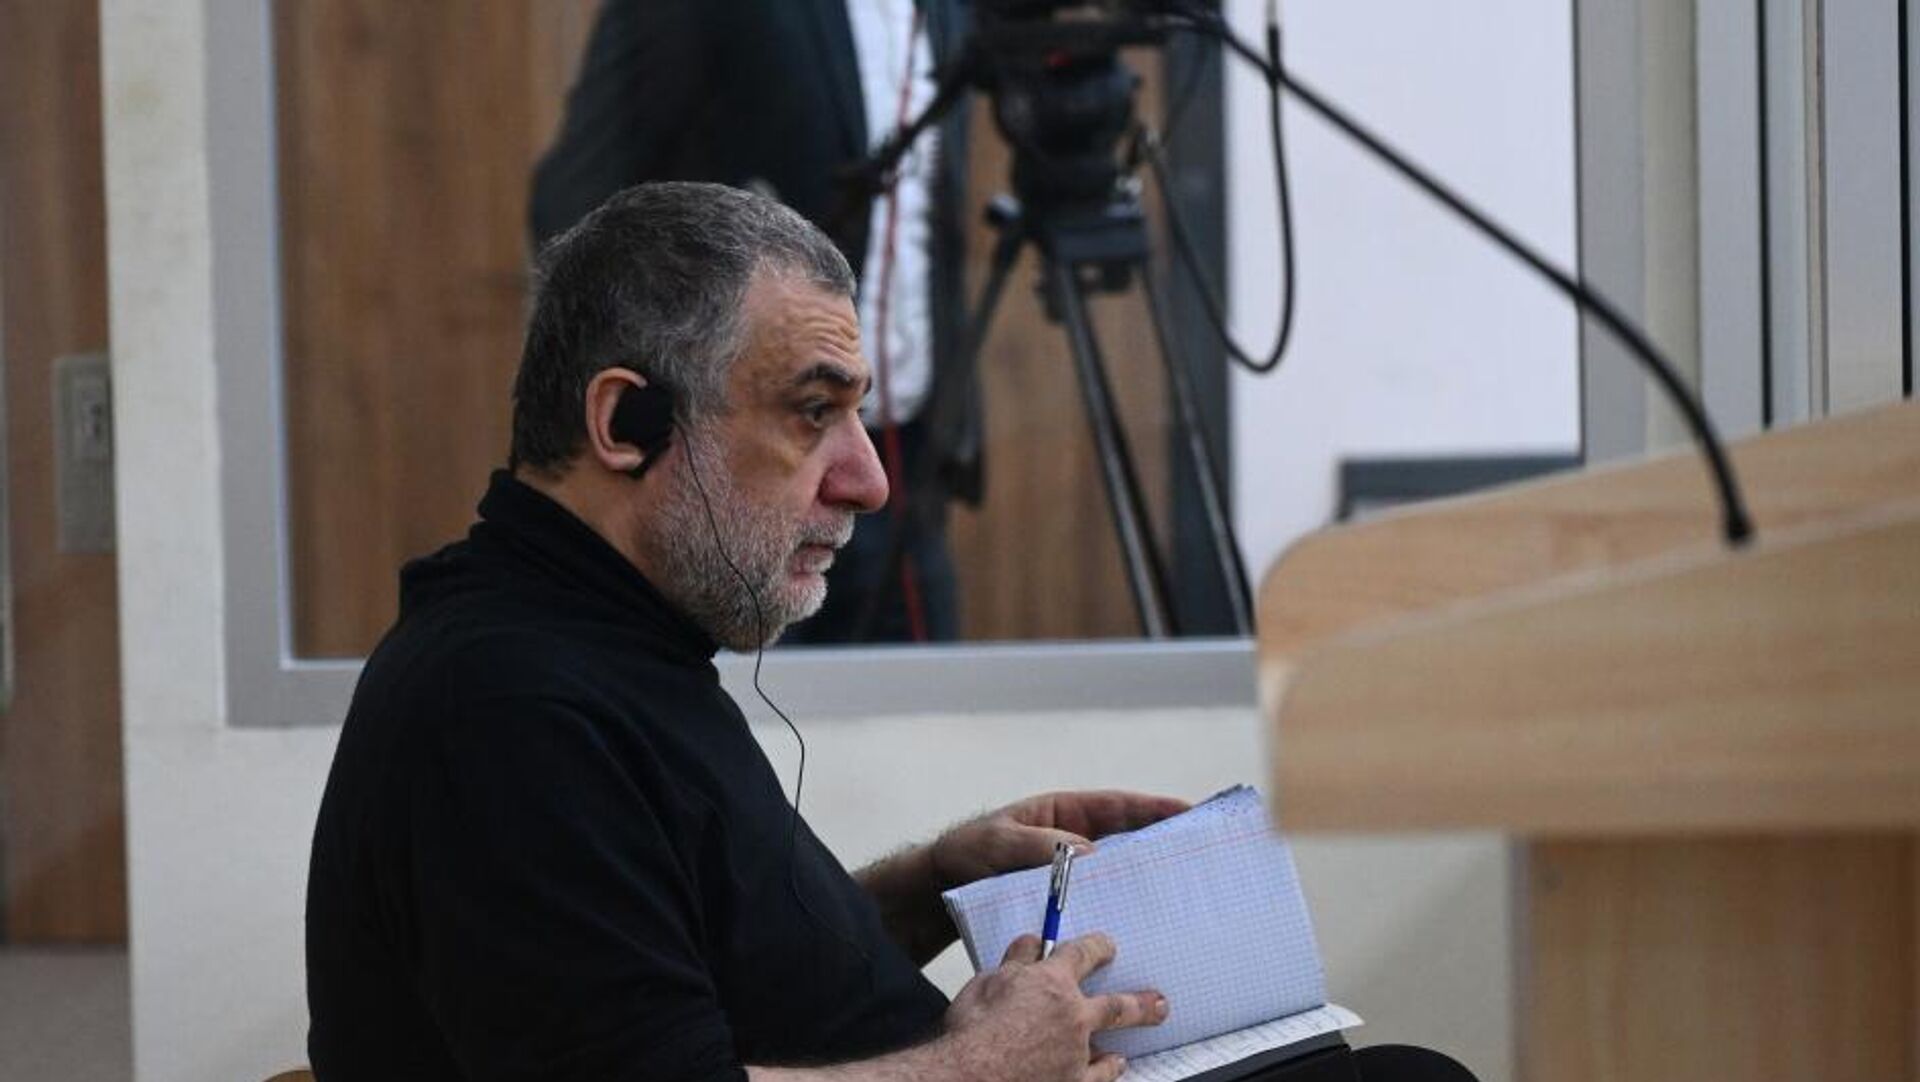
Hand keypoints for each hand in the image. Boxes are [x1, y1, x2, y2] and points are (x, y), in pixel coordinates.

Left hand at [928, 791, 1189, 889]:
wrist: (940, 889)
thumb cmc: (967, 854)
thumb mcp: (999, 843)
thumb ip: (1039, 845)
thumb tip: (1089, 851)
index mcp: (1063, 812)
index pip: (1117, 807)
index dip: (1153, 808)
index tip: (1188, 810)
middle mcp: (1074, 839)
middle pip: (1128, 839)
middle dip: (1162, 845)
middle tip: (1201, 855)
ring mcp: (1071, 871)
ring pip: (1118, 873)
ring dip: (1145, 882)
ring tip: (1183, 894)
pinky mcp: (1064, 901)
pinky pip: (1099, 901)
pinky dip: (1119, 909)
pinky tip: (1140, 927)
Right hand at [941, 933, 1167, 1081]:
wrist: (969, 1075)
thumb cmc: (972, 1031)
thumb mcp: (987, 980)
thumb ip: (1015, 961)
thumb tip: (1031, 942)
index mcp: (1052, 983)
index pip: (1082, 954)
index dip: (1098, 947)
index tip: (1107, 946)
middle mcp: (1072, 1018)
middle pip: (1116, 1006)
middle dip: (1140, 1004)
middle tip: (1158, 1002)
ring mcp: (1075, 1056)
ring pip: (1108, 1053)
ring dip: (1117, 1053)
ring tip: (1124, 1054)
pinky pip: (1097, 1081)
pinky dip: (1104, 1076)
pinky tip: (1111, 1072)